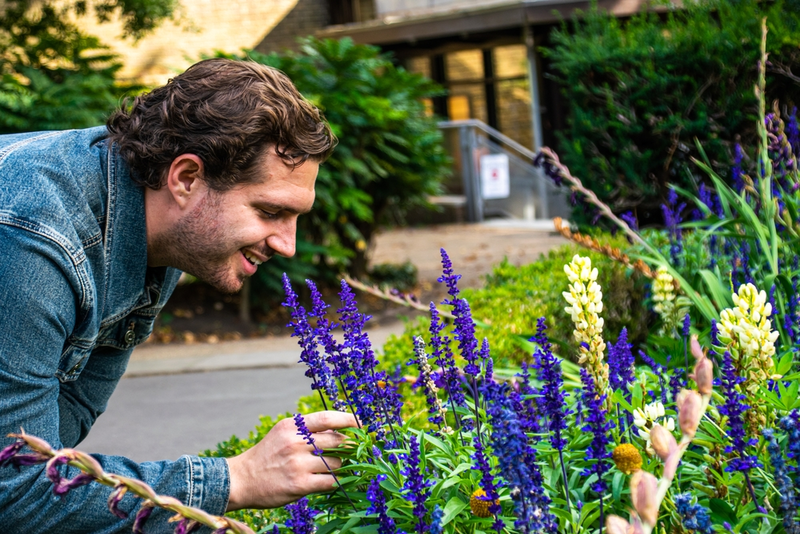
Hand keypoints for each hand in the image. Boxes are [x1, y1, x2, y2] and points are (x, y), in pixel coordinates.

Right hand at [225, 410, 356, 510]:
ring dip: (339, 466)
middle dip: (347, 447)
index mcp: (292, 426)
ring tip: (331, 468)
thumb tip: (339, 430)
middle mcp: (295, 443)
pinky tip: (328, 480)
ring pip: (336, 463)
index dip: (348, 419)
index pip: (327, 418)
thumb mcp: (282, 433)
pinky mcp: (300, 484)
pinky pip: (330, 481)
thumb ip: (306, 429)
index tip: (360, 423)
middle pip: (337, 441)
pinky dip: (333, 481)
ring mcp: (298, 464)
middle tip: (350, 451)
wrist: (241, 479)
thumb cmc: (267, 455)